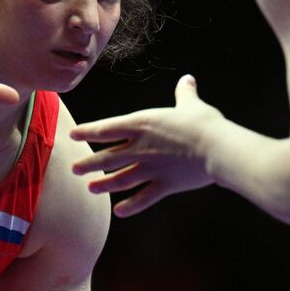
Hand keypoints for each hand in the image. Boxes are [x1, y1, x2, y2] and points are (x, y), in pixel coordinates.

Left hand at [70, 75, 221, 215]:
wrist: (215, 147)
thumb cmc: (203, 123)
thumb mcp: (192, 105)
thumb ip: (185, 94)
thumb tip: (187, 79)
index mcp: (142, 124)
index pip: (107, 129)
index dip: (88, 132)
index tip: (74, 134)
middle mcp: (141, 147)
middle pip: (108, 157)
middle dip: (89, 163)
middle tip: (74, 169)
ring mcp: (150, 168)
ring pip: (120, 179)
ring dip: (104, 184)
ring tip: (91, 188)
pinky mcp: (164, 185)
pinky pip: (143, 198)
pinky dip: (130, 205)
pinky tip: (119, 211)